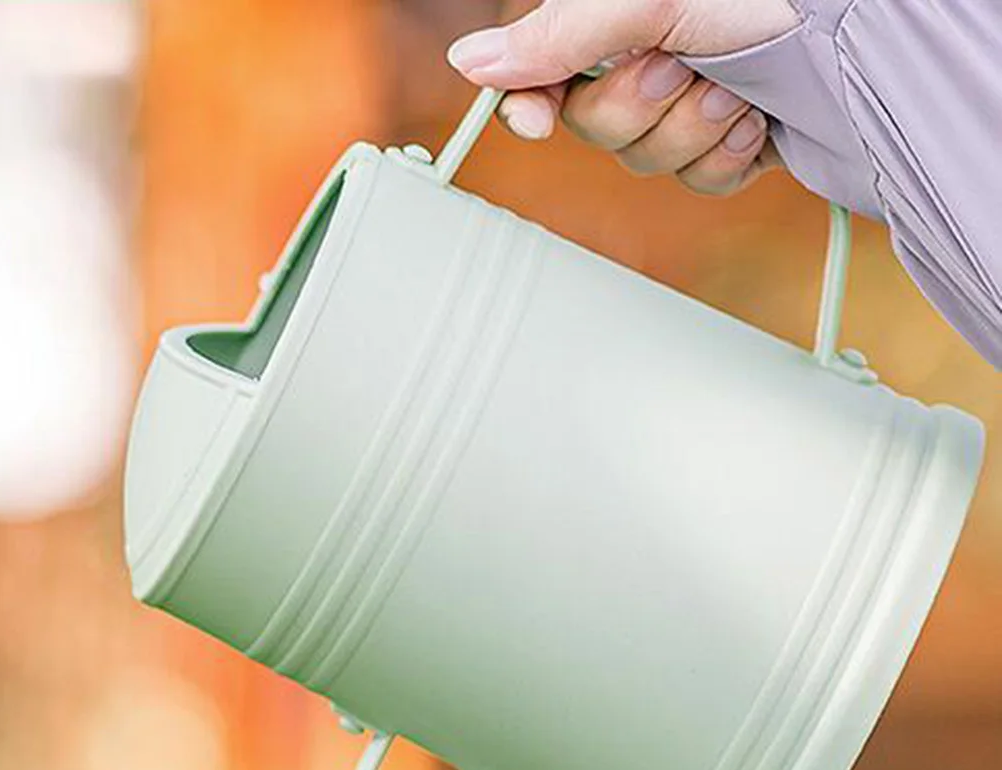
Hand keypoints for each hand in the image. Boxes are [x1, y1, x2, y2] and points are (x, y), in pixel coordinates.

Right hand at [448, 0, 798, 196]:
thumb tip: (469, 62)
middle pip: (593, 130)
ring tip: (736, 88)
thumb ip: (555, 36)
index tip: (540, 122)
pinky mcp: (732, 140)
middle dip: (642, 110)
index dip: (531, 105)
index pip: (540, 74)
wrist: (865, 33)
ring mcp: (691, 102)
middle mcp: (650, 56)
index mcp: (618, 19)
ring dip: (693, 132)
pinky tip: (756, 119)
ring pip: (647, 163)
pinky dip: (728, 158)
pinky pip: (700, 185)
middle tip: (684, 67)